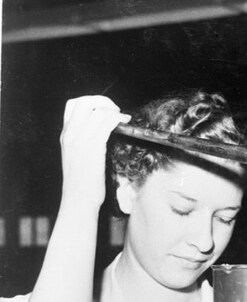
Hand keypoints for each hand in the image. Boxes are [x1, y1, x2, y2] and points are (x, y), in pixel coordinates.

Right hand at [60, 95, 130, 210]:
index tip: (103, 108)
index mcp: (65, 135)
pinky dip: (117, 118)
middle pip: (84, 102)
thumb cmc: (82, 185)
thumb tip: (100, 135)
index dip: (90, 102)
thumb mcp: (78, 159)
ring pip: (97, 111)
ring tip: (123, 118)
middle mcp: (70, 134)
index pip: (73, 106)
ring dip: (114, 111)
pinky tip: (125, 122)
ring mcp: (81, 139)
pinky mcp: (93, 147)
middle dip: (102, 101)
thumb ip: (84, 144)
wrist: (78, 200)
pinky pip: (106, 123)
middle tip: (115, 110)